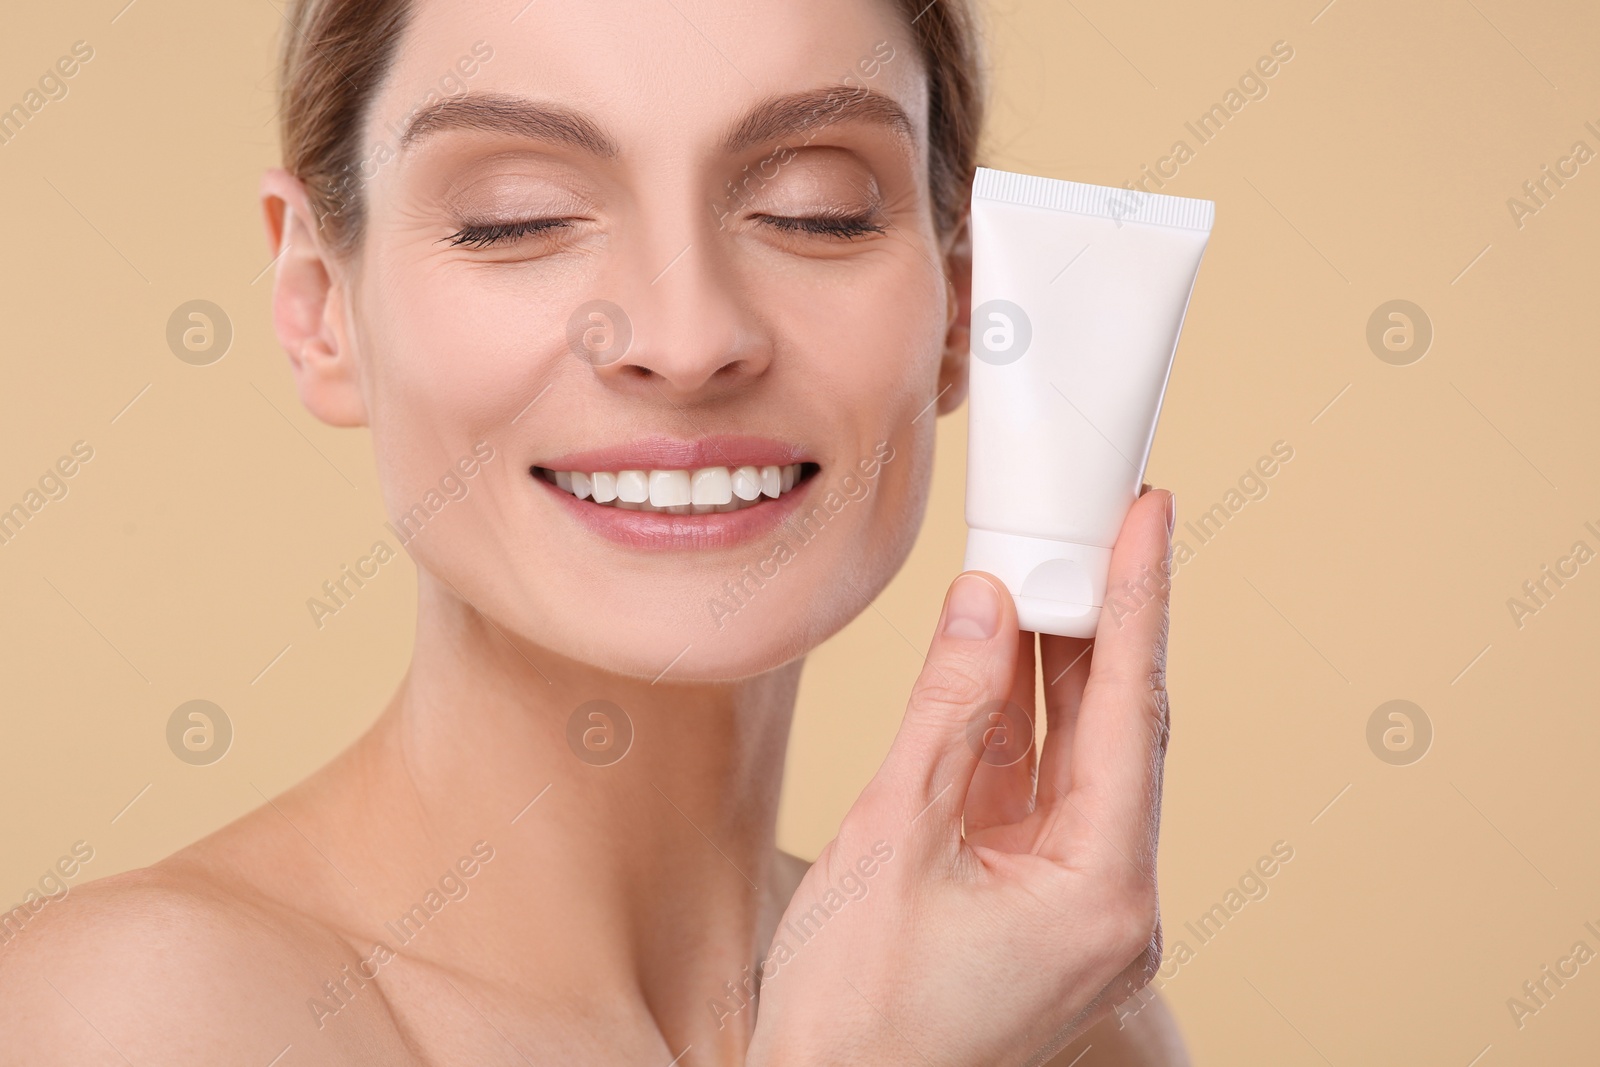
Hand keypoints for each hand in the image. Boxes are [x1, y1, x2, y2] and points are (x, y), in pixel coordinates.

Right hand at [747, 489, 1175, 1065]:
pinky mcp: (1028, 903)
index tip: (1147, 516)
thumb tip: (985, 604)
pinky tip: (995, 654)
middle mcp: (1108, 901)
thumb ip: (948, 710)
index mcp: (1102, 894)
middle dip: (1096, 621)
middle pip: (1112, 728)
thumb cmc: (857, 1017)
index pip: (1132, 713)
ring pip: (1072, 756)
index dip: (1138, 601)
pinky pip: (1031, 791)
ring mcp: (1070, 905)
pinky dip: (1011, 723)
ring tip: (1038, 566)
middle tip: (1090, 520)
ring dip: (1048, 666)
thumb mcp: (894, 838)